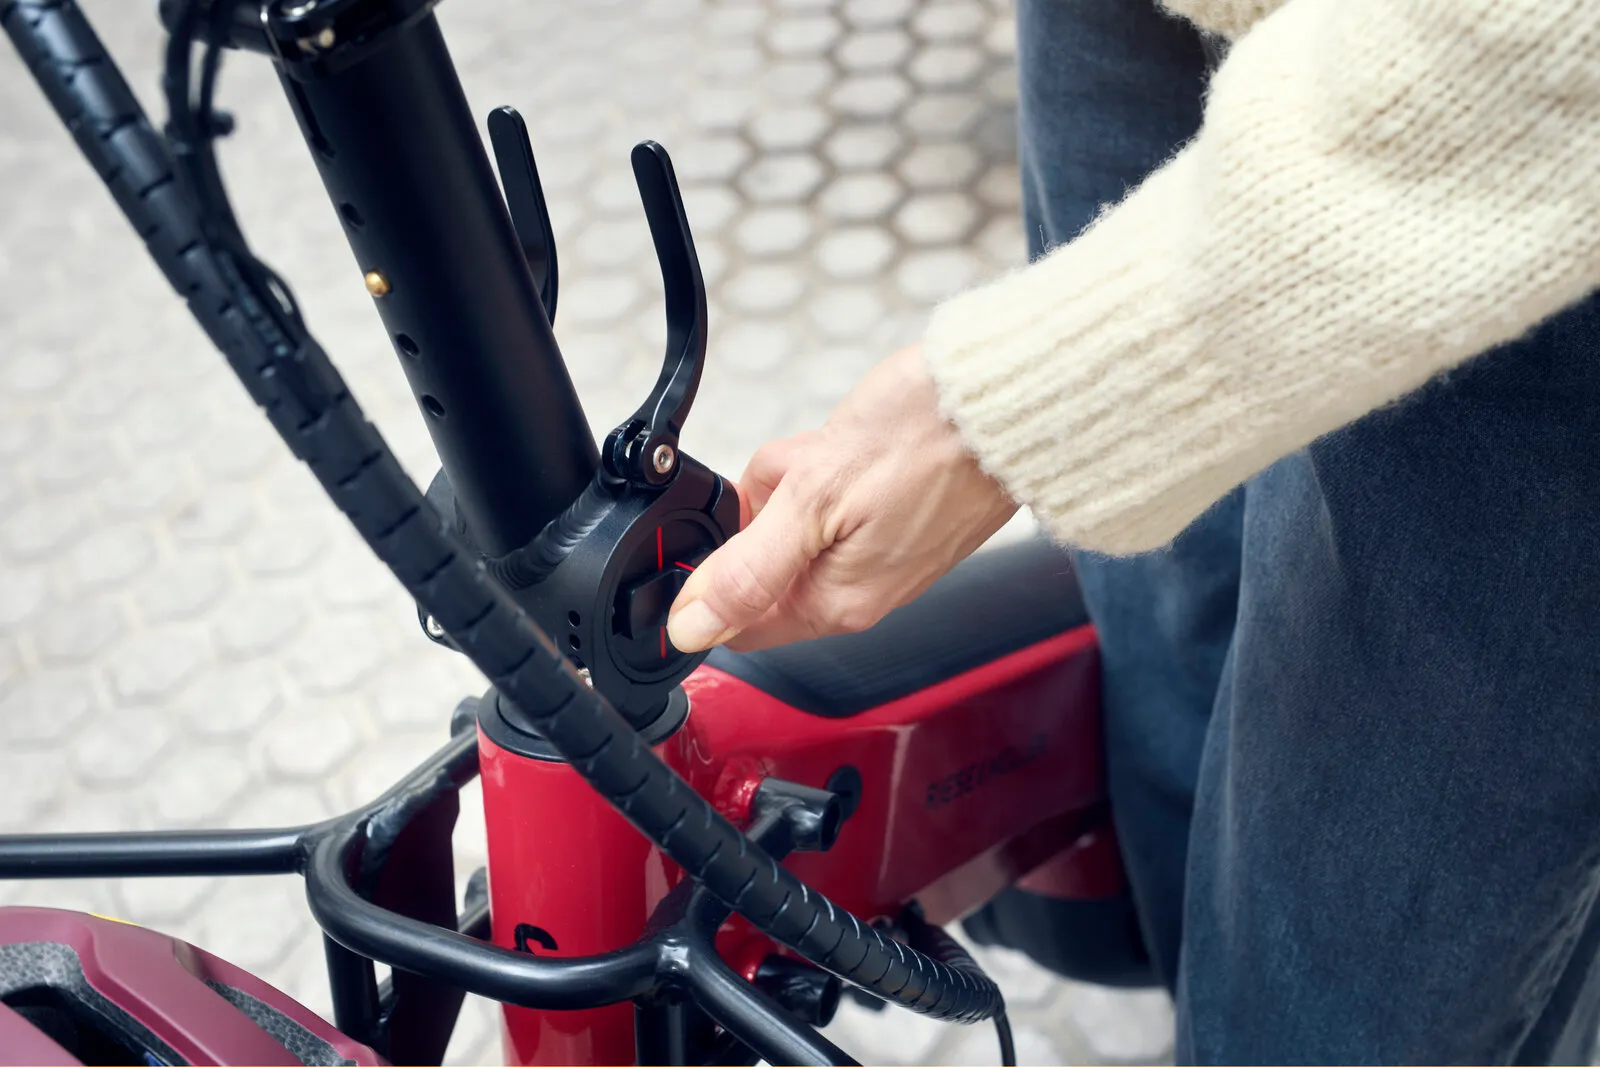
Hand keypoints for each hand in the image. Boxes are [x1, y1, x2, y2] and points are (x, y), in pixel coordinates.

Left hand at [666, 344, 1017, 652]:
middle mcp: (859, 591)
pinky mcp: (895, 518)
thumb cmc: (929, 436)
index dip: (709, 575)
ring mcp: (880, 554)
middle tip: (797, 470)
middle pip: (762, 559)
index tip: (720, 522)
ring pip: (793, 518)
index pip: (737, 624)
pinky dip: (829, 465)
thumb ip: (747, 570)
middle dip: (762, 503)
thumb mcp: (814, 497)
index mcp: (835, 602)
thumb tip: (693, 629)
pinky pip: (831, 497)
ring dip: (796, 474)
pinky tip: (855, 443)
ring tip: (836, 448)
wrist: (1007, 397)